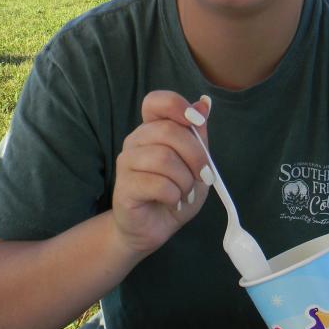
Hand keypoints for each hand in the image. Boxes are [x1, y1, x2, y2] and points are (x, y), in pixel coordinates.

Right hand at [112, 91, 211, 255]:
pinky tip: (173, 201)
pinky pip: (158, 184)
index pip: (157, 101)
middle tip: (203, 176)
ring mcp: (126, 162)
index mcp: (153, 129)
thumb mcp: (196, 163)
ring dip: (185, 180)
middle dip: (195, 155)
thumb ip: (198, 135)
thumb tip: (204, 102)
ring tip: (185, 192)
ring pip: (164, 159)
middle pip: (168, 131)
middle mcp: (136, 140)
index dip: (177, 105)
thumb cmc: (175, 192)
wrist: (154, 227)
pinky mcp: (124, 187)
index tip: (197, 121)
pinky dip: (175, 195)